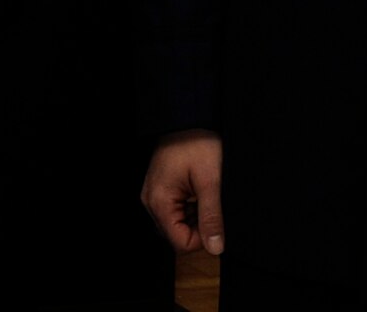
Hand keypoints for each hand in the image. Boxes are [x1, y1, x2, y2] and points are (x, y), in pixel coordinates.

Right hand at [139, 129, 224, 254]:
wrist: (188, 118)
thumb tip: (215, 248)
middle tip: (210, 201)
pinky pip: (174, 211)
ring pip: (177, 224)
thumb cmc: (198, 143)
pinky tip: (197, 190)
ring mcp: (153, 195)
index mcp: (159, 201)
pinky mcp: (159, 189)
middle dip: (198, 226)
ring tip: (203, 193)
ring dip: (195, 216)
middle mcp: (151, 201)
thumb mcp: (210, 181)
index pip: (180, 242)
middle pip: (177, 234)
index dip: (202, 237)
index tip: (215, 219)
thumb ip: (211, 216)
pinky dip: (190, 207)